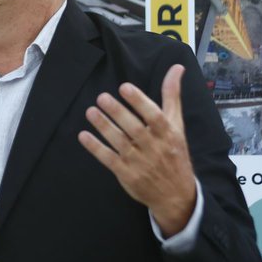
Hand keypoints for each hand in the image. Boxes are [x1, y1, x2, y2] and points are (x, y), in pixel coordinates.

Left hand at [78, 64, 196, 237]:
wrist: (176, 194)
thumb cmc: (174, 152)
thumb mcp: (177, 124)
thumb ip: (172, 96)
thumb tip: (177, 68)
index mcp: (167, 133)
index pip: (154, 115)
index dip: (139, 101)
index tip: (125, 87)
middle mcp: (154, 147)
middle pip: (134, 128)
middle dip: (117, 112)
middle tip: (101, 97)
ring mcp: (140, 162)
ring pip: (120, 142)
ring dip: (104, 127)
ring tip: (90, 111)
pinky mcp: (127, 175)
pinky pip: (109, 159)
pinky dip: (96, 148)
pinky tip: (84, 136)